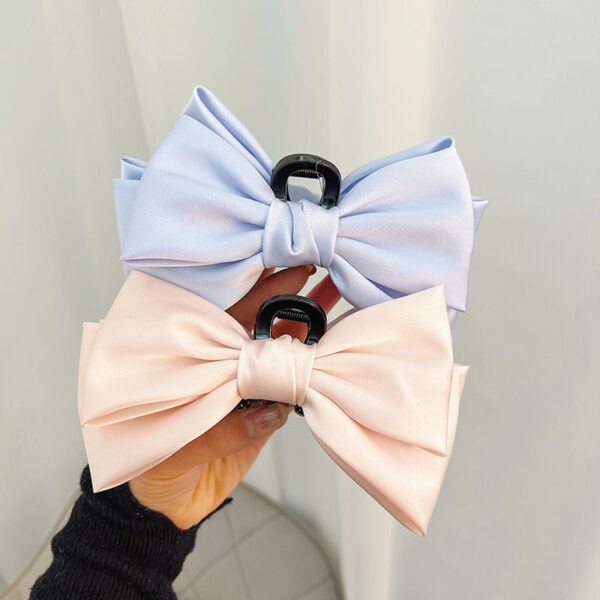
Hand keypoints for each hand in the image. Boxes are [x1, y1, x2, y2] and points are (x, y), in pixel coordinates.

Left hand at [128, 266, 340, 528]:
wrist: (171, 503)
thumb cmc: (155, 464)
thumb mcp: (178, 445)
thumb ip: (222, 432)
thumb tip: (269, 415)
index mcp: (194, 357)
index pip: (225, 311)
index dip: (255, 287)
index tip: (282, 265)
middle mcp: (224, 363)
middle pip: (260, 320)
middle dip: (289, 292)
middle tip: (319, 267)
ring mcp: (248, 384)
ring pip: (281, 345)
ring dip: (308, 321)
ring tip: (335, 293)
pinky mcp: (267, 409)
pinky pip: (291, 382)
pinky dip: (311, 364)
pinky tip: (331, 343)